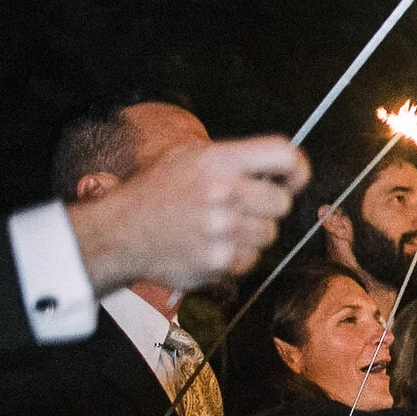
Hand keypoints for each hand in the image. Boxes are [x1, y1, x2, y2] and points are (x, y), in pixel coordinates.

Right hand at [68, 136, 308, 295]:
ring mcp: (223, 230)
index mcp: (217, 160)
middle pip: (282, 202)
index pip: (283, 154)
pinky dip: (237, 256)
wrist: (119, 233)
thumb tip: (285, 169)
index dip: (297, 168)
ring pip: (269, 234)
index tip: (292, 180)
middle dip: (267, 206)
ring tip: (218, 227)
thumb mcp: (187, 157)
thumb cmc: (157, 193)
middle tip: (241, 207)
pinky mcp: (221, 261)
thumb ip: (235, 159)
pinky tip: (210, 245)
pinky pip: (252, 259)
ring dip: (251, 233)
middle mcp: (223, 192)